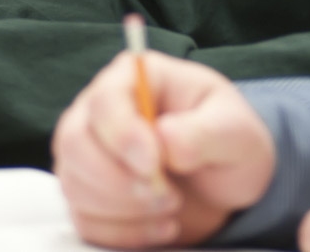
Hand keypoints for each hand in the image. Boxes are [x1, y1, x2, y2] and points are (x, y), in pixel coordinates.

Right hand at [53, 51, 274, 248]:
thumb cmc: (228, 139)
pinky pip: (83, 218)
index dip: (122, 135)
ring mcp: (89, 150)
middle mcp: (102, 108)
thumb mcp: (234, 130)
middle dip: (119, 181)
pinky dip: (122, 233)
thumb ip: (203, 132)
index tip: (154, 166)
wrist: (224, 181)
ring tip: (173, 208)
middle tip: (169, 197)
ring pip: (74, 182)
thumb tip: (164, 138)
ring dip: (124, 209)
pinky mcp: (87, 191)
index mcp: (136, 76)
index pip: (105, 99)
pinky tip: (161, 226)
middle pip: (74, 141)